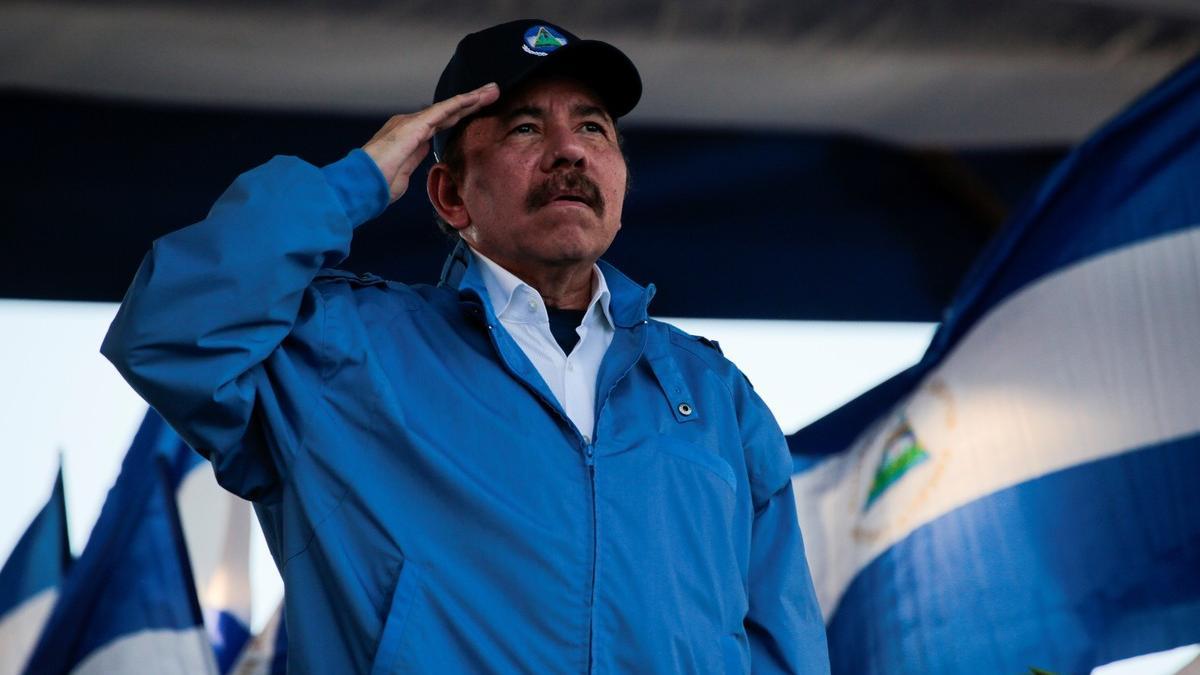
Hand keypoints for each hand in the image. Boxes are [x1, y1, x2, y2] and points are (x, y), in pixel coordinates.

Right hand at [362, 82, 499, 202]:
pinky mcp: (415, 125)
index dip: (461, 116)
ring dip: (471, 99)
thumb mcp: (403, 172)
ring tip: (491, 90)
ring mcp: (413, 123)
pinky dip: (460, 103)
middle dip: (471, 103)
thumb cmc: (379, 183)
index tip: (479, 111)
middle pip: (449, 112)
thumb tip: (424, 150)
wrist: (363, 183)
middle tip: (492, 93)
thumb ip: (415, 158)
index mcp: (410, 136)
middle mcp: (411, 124)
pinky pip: (442, 110)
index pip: (442, 123)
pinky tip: (474, 98)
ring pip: (449, 107)